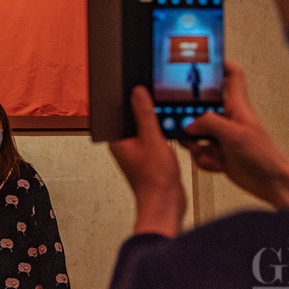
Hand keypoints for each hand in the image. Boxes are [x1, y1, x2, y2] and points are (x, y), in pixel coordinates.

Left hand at [109, 86, 186, 236]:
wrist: (166, 204)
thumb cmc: (154, 180)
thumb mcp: (152, 139)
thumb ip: (145, 114)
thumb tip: (138, 93)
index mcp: (117, 140)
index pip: (117, 111)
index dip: (125, 97)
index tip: (133, 85)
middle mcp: (124, 145)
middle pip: (132, 117)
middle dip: (143, 107)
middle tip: (154, 94)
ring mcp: (137, 150)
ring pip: (145, 127)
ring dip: (155, 119)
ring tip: (165, 110)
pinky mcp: (149, 156)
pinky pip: (154, 136)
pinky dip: (162, 130)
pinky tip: (172, 126)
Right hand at [181, 62, 288, 208]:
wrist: (272, 183)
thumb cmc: (264, 156)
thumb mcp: (234, 134)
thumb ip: (208, 123)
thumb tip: (189, 123)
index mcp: (236, 106)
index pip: (231, 76)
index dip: (219, 64)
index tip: (202, 60)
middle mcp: (228, 118)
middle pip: (201, 106)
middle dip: (190, 116)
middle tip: (186, 124)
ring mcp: (222, 136)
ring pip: (196, 131)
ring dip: (195, 142)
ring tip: (205, 150)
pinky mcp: (218, 153)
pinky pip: (199, 151)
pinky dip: (203, 159)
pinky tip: (215, 163)